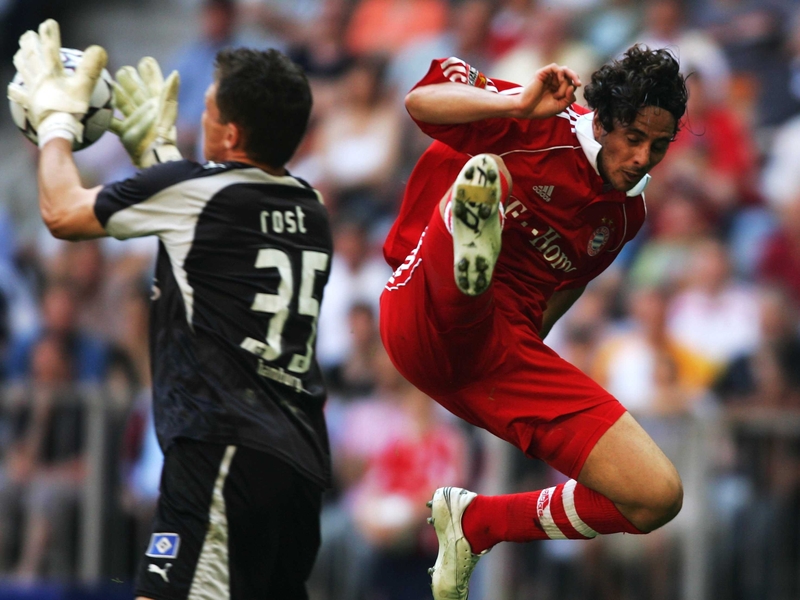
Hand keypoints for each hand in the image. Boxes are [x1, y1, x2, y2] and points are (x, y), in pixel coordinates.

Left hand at [6, 19, 106, 146]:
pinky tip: (13, 89)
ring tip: (19, 53)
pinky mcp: (30, 104)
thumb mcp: (85, 87)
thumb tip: (99, 49)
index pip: (50, 49)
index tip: (49, 23)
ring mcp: (32, 91)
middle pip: (31, 56)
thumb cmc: (71, 109)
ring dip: (21, 59)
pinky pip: (20, 96)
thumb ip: (91, 67)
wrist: (56, 129)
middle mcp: (39, 78)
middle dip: (30, 43)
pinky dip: (16, 91)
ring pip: (23, 71)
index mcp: (52, 72)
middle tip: (28, 35)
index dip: (50, 34)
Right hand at [110, 56, 180, 167]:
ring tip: (110, 82)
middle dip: (131, 81)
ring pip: (124, 104)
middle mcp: (147, 113)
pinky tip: (97, 107)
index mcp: (158, 105)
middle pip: (137, 93)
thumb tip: (174, 74)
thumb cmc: (160, 134)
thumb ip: (169, 92)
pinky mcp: (126, 134)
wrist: (152, 157)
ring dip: (117, 93)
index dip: (151, 73)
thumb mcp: (166, 110)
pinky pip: (113, 123)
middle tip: (124, 69)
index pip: (154, 85)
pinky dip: (105, 116)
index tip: (146, 61)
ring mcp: (135, 122)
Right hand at [513, 64, 581, 119]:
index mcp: (558, 88)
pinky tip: (559, 80)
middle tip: (577, 84)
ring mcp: (548, 77)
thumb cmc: (541, 109)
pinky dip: (560, 72)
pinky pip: (554, 67)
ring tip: (561, 87)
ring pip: (564, 70)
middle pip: (569, 74)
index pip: (571, 82)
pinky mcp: (542, 73)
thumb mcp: (560, 106)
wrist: (527, 110)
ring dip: (566, 79)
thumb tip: (573, 86)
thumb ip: (569, 98)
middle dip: (573, 81)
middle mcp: (554, 81)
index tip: (567, 97)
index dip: (574, 87)